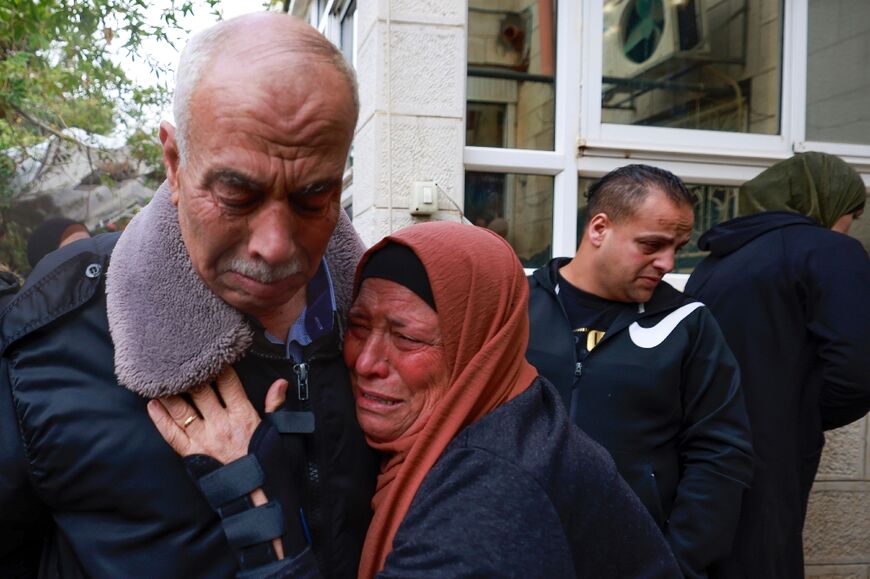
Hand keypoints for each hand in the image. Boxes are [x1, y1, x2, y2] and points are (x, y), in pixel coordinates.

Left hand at [147, 366, 287, 462]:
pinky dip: (160, 418)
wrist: (255, 494)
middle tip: (178, 358)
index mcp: (242, 415)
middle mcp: (220, 423)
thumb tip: (280, 383)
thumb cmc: (266, 461)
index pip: (227, 382)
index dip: (218, 366)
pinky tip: (152, 405)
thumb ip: (275, 404)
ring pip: (181, 408)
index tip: (210, 353)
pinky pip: (171, 433)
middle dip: (189, 373)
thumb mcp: (275, 430)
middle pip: (200, 390)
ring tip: (160, 376)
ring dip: (170, 392)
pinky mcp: (190, 453)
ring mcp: (203, 438)